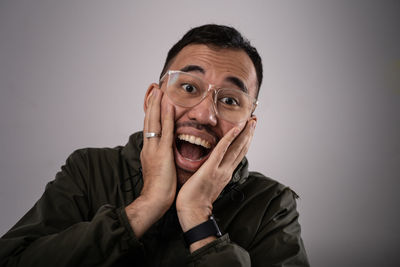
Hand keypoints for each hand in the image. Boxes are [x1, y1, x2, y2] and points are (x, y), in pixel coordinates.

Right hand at [125, 88, 175, 237]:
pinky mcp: (162, 153)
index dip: (151, 113)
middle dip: (152, 104)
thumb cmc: (158, 188)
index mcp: (149, 150)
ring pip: (154, 122)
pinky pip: (165, 132)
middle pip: (149, 120)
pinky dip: (166, 118)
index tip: (154, 100)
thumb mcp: (159, 168)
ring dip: (157, 105)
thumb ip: (161, 157)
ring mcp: (154, 148)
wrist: (154, 200)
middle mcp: (149, 146)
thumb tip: (166, 151)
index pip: (149, 127)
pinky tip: (168, 107)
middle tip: (154, 88)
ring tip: (159, 91)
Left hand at [176, 119, 256, 235]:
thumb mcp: (208, 184)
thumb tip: (210, 165)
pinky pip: (221, 150)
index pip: (238, 154)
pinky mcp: (210, 169)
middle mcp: (226, 170)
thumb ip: (212, 173)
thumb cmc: (195, 200)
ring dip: (245, 133)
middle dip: (249, 134)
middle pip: (242, 149)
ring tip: (251, 122)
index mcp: (225, 173)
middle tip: (255, 120)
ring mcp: (220, 170)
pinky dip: (230, 139)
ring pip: (236, 148)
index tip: (250, 129)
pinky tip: (236, 129)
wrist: (192, 212)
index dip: (245, 140)